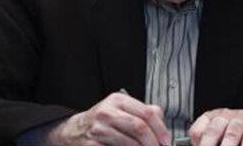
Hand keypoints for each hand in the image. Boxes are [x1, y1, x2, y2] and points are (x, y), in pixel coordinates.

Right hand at [46, 92, 170, 145]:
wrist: (76, 129)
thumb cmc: (104, 119)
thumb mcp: (122, 109)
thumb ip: (144, 112)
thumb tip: (162, 126)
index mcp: (118, 100)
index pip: (147, 112)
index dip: (160, 129)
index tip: (166, 141)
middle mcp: (108, 112)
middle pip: (139, 127)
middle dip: (153, 143)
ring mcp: (98, 128)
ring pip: (129, 143)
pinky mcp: (92, 144)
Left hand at [189, 109, 242, 145]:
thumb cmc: (239, 137)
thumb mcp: (221, 138)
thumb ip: (211, 142)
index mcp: (212, 118)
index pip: (197, 130)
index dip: (197, 142)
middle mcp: (225, 116)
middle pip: (213, 130)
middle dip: (208, 145)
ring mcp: (242, 119)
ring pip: (231, 134)